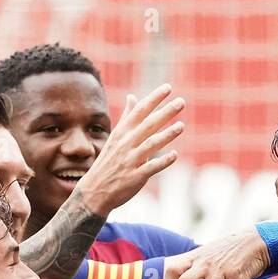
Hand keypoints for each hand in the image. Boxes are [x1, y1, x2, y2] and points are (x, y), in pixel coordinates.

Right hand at [76, 84, 184, 215]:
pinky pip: (151, 167)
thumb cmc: (109, 162)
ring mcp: (131, 160)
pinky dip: (163, 161)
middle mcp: (126, 144)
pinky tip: (175, 155)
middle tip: (181, 102)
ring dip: (167, 135)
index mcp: (122, 133)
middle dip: (165, 112)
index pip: (140, 111)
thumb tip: (132, 97)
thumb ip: (127, 117)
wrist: (95, 190)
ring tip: (181, 126)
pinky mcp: (135, 176)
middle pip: (148, 124)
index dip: (154, 99)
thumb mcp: (115, 137)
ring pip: (151, 144)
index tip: (168, 88)